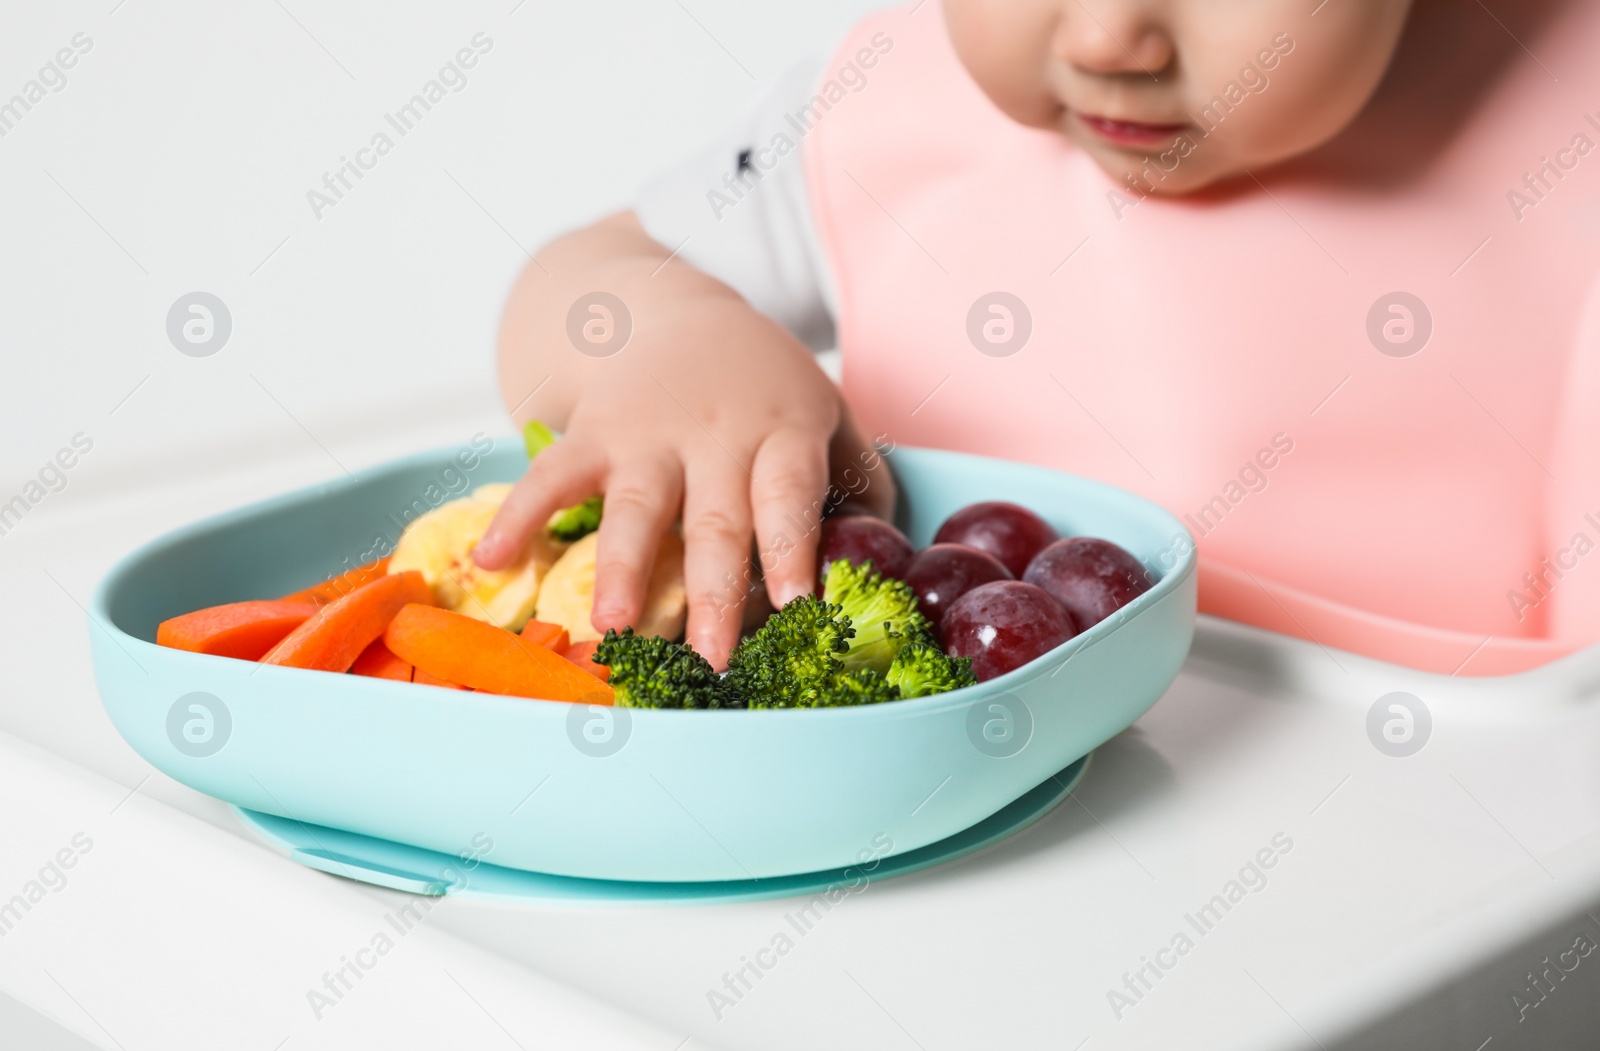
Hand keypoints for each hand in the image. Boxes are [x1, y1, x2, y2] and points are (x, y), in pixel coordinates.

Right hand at [474, 252, 891, 668]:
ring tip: (613, 625)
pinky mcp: (593, 431)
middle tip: (711, 657)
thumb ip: (857, 480)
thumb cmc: (766, 388)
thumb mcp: (825, 415)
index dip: (790, 547)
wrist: (681, 310)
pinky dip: (517, 514)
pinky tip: (489, 559)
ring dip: (622, 566)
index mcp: (782, 430)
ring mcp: (649, 432)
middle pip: (715, 518)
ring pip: (634, 504)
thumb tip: (881, 561)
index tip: (795, 606)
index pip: (788, 492)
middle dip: (713, 592)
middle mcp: (716, 432)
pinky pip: (550, 473)